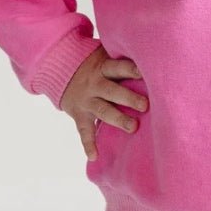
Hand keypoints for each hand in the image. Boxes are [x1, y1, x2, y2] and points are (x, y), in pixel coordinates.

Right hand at [60, 44, 147, 160]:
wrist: (58, 69)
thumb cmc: (94, 62)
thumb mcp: (103, 54)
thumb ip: (122, 56)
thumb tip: (153, 53)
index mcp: (103, 67)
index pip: (118, 67)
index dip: (131, 69)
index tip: (144, 73)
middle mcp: (94, 84)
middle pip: (112, 91)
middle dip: (128, 98)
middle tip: (145, 105)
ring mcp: (86, 100)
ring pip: (102, 111)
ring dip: (117, 120)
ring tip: (133, 128)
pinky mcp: (79, 114)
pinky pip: (83, 131)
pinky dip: (88, 144)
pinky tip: (94, 156)